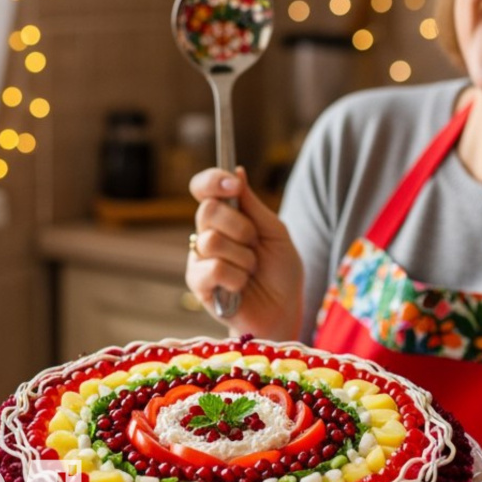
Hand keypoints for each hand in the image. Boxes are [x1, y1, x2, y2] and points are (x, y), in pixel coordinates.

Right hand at [186, 166, 303, 340]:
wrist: (283, 310)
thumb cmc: (280, 273)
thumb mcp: (275, 232)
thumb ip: (253, 205)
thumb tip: (237, 170)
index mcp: (225, 217)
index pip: (203, 188)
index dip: (212, 180)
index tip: (232, 183)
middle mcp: (207, 233)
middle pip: (208, 210)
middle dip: (240, 227)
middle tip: (254, 245)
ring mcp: (200, 258)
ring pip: (212, 241)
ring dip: (243, 258)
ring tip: (251, 272)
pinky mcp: (198, 283)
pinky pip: (214, 269)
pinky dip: (236, 278)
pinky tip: (240, 287)